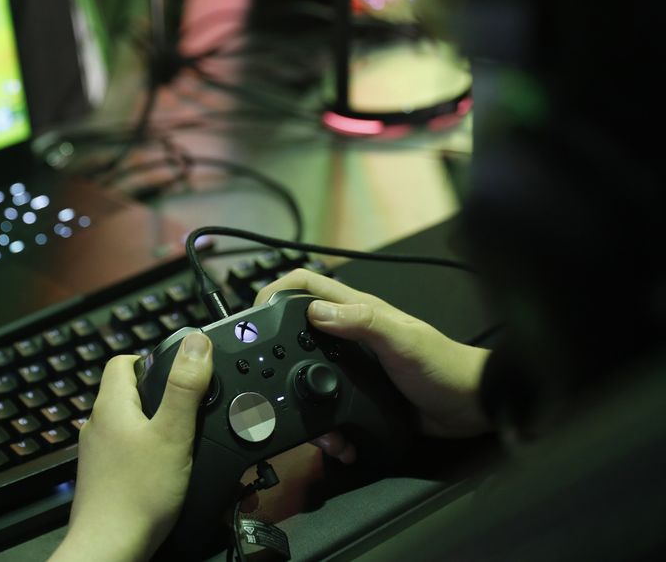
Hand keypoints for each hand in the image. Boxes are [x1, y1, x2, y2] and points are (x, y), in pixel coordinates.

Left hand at [50, 333, 213, 561]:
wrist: (109, 547)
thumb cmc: (137, 495)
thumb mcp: (173, 433)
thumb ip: (185, 387)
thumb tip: (196, 343)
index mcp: (111, 405)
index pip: (122, 361)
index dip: (150, 359)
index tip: (178, 372)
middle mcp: (98, 425)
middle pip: (129, 393)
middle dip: (161, 397)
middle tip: (191, 411)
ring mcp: (98, 453)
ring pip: (130, 426)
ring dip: (156, 429)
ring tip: (185, 443)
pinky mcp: (104, 478)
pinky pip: (128, 454)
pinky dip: (148, 456)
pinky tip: (168, 472)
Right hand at [256, 269, 491, 461]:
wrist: (471, 409)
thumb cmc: (442, 365)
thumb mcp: (402, 339)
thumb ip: (363, 322)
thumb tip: (314, 312)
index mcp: (355, 310)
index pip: (304, 285)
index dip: (275, 291)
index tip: (254, 315)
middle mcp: (347, 334)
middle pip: (294, 329)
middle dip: (273, 348)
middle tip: (259, 372)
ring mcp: (350, 366)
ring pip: (305, 372)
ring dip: (296, 397)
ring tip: (298, 419)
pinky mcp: (356, 396)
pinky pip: (326, 406)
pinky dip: (323, 425)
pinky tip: (331, 439)